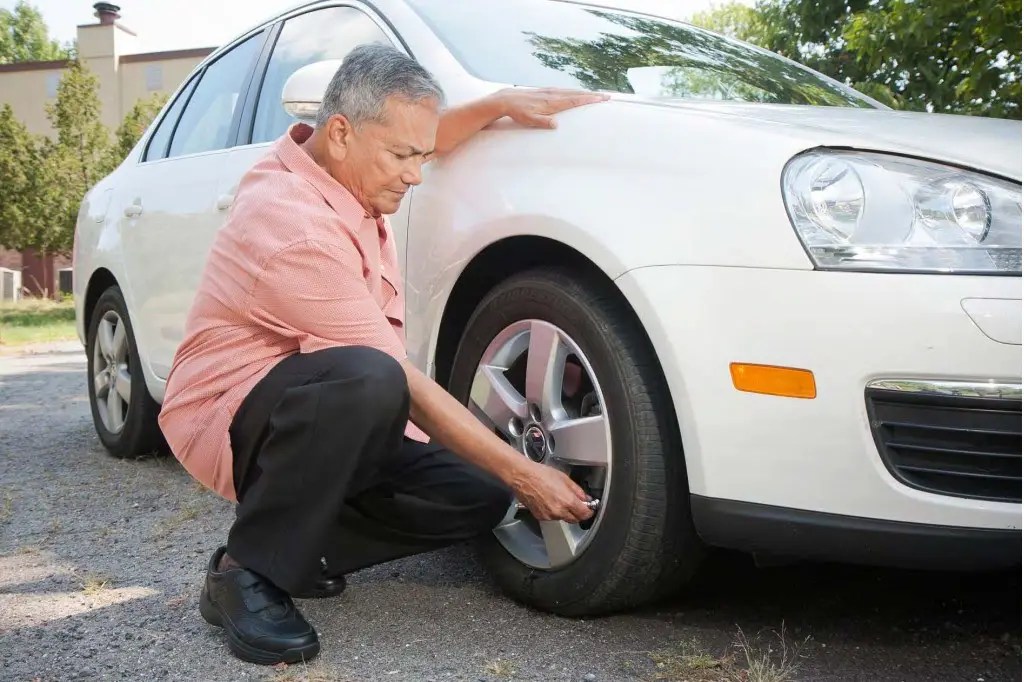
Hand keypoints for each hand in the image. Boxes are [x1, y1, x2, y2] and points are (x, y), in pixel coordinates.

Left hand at [493, 87, 609, 128]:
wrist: (508, 100)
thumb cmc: (519, 112)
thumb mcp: (530, 120)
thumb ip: (543, 122)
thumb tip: (556, 125)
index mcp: (552, 102)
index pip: (574, 100)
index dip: (588, 99)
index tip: (601, 98)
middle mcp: (553, 95)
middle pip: (577, 94)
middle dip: (592, 95)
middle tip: (606, 96)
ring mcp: (550, 91)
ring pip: (571, 91)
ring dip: (585, 93)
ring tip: (597, 95)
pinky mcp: (546, 91)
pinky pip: (565, 90)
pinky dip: (574, 91)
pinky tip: (577, 93)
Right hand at [511, 460, 594, 522]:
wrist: (523, 477)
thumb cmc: (541, 474)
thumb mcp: (564, 478)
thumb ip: (577, 491)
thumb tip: (585, 498)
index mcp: (567, 501)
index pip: (584, 514)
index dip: (589, 511)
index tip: (589, 508)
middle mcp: (559, 511)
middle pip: (575, 519)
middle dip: (578, 513)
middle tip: (577, 504)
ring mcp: (549, 516)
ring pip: (563, 518)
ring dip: (565, 512)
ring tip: (559, 498)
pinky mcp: (540, 517)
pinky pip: (552, 517)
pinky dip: (554, 512)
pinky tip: (549, 501)